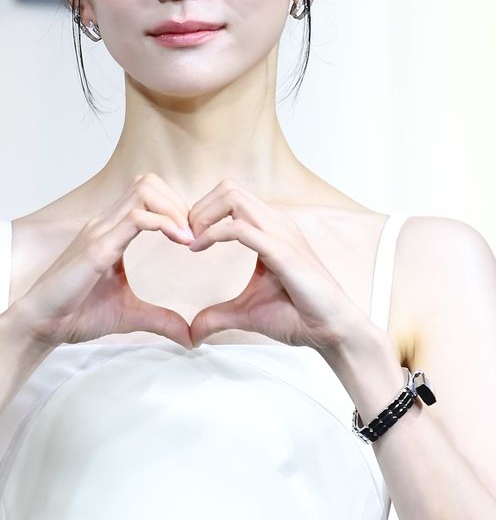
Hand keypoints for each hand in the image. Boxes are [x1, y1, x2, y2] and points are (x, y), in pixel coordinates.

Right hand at [12, 174, 194, 349]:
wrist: (41, 326)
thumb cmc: (76, 314)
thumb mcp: (129, 314)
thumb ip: (160, 319)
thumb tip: (189, 337)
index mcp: (111, 230)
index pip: (147, 193)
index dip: (175, 208)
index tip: (193, 238)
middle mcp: (105, 223)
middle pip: (148, 182)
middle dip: (178, 202)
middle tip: (193, 235)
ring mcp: (99, 232)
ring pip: (144, 191)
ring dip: (173, 209)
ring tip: (188, 238)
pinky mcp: (97, 249)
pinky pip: (136, 219)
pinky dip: (164, 224)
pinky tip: (180, 242)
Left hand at [186, 179, 364, 351]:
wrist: (333, 332)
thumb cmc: (299, 316)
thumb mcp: (246, 313)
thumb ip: (218, 315)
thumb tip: (193, 331)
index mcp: (269, 229)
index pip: (231, 197)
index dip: (202, 212)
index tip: (187, 239)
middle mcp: (275, 224)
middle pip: (229, 188)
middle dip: (199, 207)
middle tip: (185, 238)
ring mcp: (280, 234)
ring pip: (233, 197)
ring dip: (203, 215)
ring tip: (192, 242)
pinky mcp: (282, 252)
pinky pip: (240, 228)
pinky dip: (213, 233)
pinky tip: (199, 249)